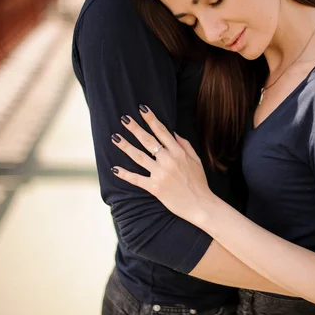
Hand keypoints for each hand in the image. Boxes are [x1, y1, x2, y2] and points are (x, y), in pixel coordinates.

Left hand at [110, 107, 211, 223]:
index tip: (142, 109)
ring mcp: (160, 174)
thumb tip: (173, 132)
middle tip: (124, 118)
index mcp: (179, 152)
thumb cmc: (199, 182)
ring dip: (125, 146)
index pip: (162, 131)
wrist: (200, 205)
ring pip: (139, 156)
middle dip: (135, 128)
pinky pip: (136, 179)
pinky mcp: (154, 188)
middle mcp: (168, 160)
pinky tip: (114, 168)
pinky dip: (125, 174)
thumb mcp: (196, 160)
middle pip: (148, 140)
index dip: (151, 119)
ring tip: (115, 137)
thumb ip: (185, 145)